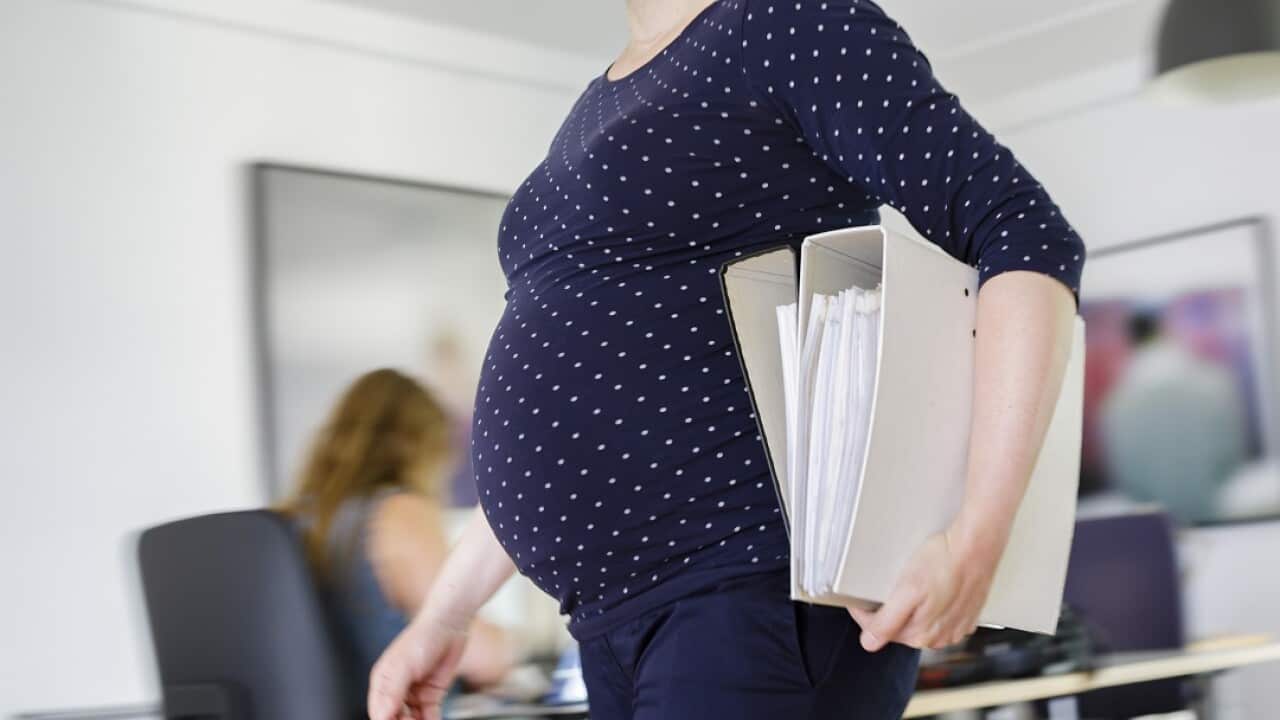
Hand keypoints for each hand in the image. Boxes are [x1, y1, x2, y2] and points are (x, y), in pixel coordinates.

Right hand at [368, 614, 469, 719]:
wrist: (450, 625)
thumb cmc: (423, 637)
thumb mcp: (403, 665)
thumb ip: (392, 692)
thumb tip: (381, 715)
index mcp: (383, 682)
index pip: (379, 713)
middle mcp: (396, 690)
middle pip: (394, 718)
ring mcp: (414, 692)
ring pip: (411, 719)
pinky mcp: (431, 694)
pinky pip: (428, 715)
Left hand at [847, 526, 1001, 651]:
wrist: (977, 546)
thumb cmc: (944, 562)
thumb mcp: (907, 589)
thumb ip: (887, 621)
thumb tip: (869, 643)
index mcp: (921, 635)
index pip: (879, 631)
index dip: (864, 613)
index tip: (857, 598)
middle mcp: (939, 637)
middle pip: (899, 629)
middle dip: (887, 611)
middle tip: (882, 588)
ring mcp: (955, 628)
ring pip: (919, 624)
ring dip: (909, 609)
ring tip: (909, 585)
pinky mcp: (966, 616)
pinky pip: (940, 617)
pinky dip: (931, 606)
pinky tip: (931, 588)